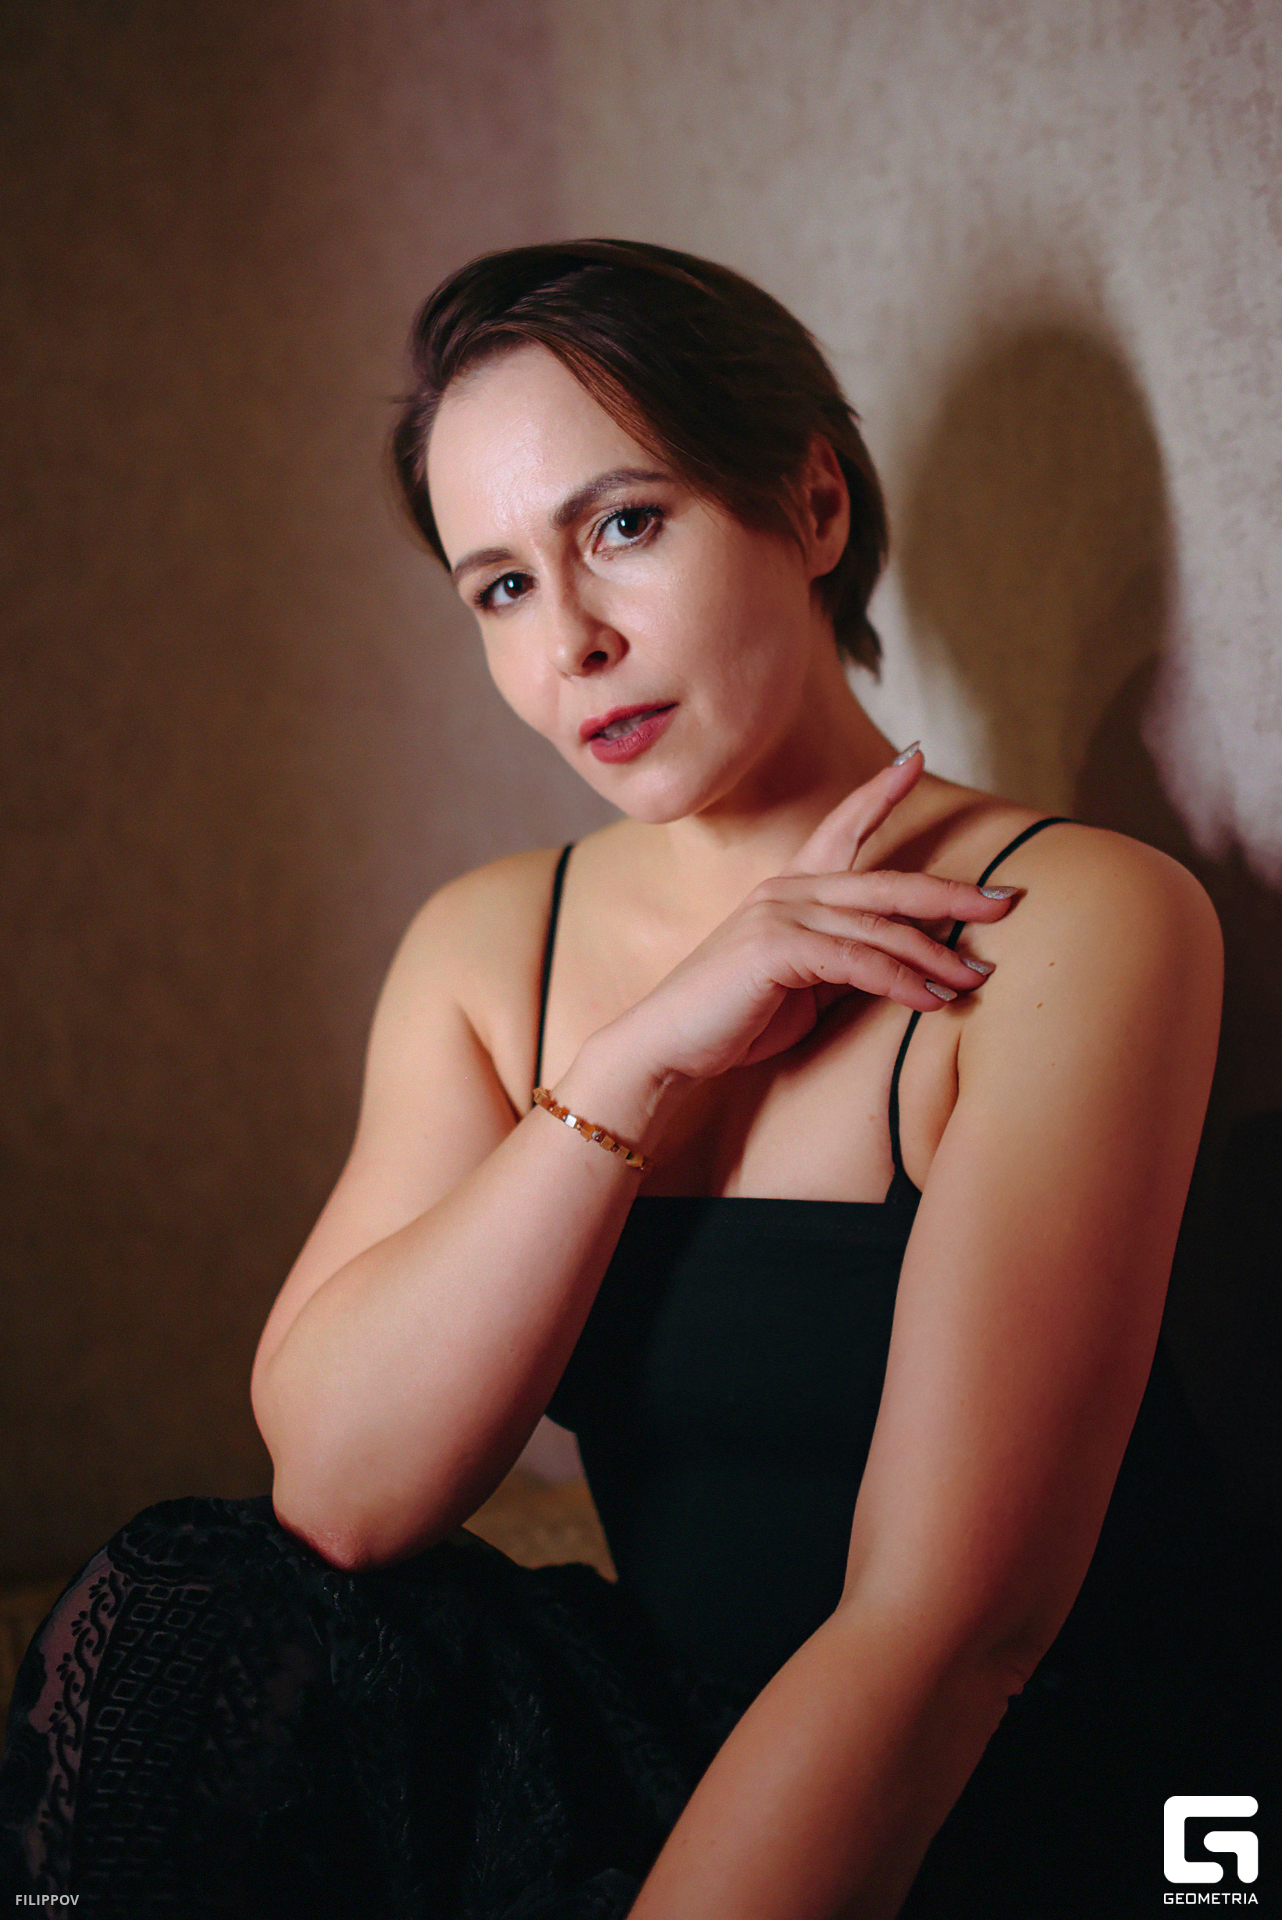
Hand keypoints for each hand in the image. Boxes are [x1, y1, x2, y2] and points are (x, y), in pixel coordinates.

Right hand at [617, 751, 1015, 1086]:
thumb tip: (904, 967)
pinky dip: (901, 981)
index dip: (879, 792)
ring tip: (976, 978)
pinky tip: (932, 999)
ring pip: (880, 926)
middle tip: (1005, 900)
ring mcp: (779, 914)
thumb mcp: (801, 985)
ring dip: (935, 956)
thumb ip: (844, 963)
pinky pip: (858, 961)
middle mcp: (786, 890)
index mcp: (789, 889)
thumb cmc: (732, 1018)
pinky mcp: (776, 948)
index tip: (915, 756)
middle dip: (951, 891)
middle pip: (886, 882)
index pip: (840, 828)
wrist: (667, 1045)